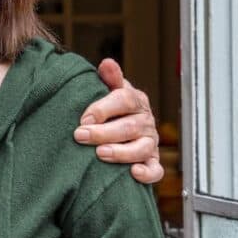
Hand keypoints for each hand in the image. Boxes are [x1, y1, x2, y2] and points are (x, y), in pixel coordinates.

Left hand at [74, 58, 161, 183]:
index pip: (124, 99)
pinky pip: (156, 170)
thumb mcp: (109, 89)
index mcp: (134, 99)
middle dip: (104, 132)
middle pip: (129, 126)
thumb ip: (108, 78)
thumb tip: (107, 63)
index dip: (103, 109)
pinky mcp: (152, 161)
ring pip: (142, 148)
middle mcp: (145, 120)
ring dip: (121, 152)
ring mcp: (150, 141)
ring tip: (100, 154)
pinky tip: (133, 173)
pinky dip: (148, 173)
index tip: (84, 118)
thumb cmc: (110, 106)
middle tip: (80, 136)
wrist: (120, 124)